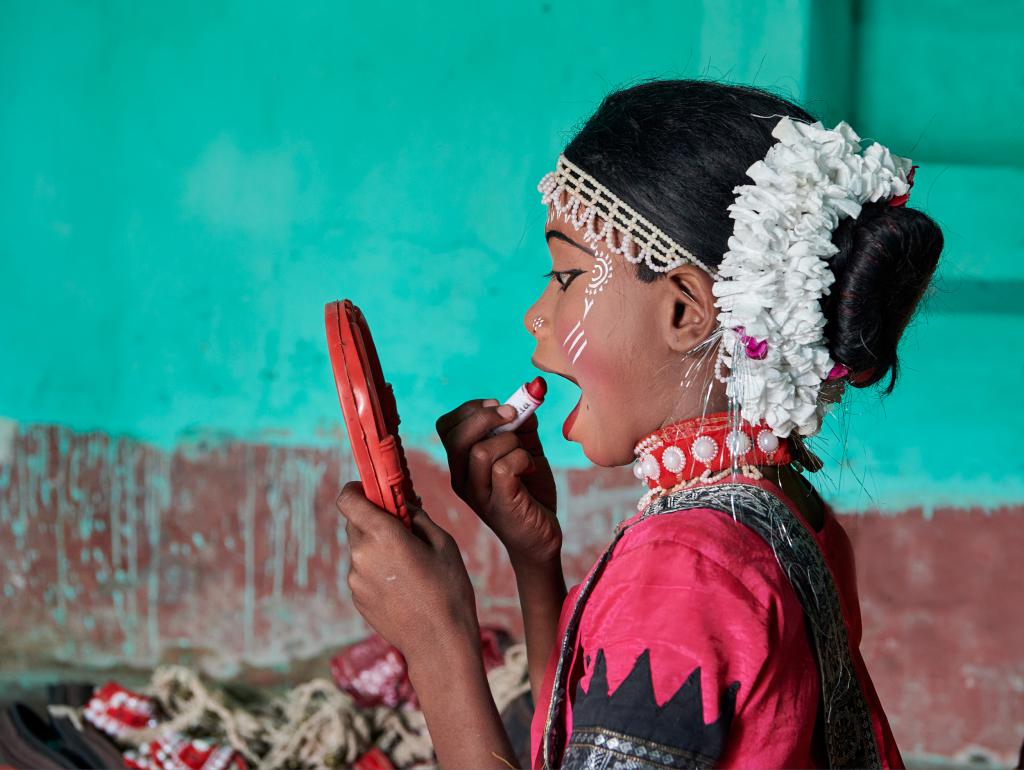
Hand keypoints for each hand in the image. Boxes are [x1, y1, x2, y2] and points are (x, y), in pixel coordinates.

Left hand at [336, 482, 479, 662]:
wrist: (438, 644)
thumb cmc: (448, 590)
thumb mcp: (443, 544)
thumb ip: (417, 517)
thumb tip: (403, 504)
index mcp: (382, 535)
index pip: (348, 498)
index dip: (357, 489)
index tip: (373, 491)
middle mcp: (361, 555)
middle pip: (356, 523)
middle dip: (375, 520)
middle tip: (403, 530)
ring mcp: (355, 579)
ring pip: (360, 549)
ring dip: (377, 548)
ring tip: (409, 566)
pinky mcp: (357, 598)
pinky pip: (363, 572)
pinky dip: (377, 570)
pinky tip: (403, 586)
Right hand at [436, 399, 560, 565]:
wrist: (541, 536)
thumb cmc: (529, 491)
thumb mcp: (524, 450)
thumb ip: (520, 425)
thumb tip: (524, 400)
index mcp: (462, 462)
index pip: (446, 426)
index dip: (471, 408)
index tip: (498, 405)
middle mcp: (461, 478)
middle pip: (456, 436)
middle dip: (486, 417)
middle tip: (513, 415)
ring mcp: (477, 493)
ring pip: (480, 451)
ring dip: (510, 442)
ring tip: (524, 454)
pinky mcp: (498, 504)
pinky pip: (502, 468)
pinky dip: (522, 459)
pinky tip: (530, 469)